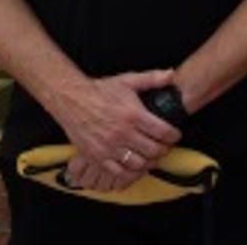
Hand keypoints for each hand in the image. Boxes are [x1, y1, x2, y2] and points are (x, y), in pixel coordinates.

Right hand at [50, 70, 181, 192]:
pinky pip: (118, 172)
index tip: (175, 135)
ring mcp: (109, 147)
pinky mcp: (96, 157)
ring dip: (148, 162)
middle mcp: (123, 133)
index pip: (164, 132)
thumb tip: (172, 74)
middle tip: (164, 146)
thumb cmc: (101, 90)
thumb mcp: (128, 80)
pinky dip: (129, 172)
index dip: (174, 136)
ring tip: (150, 156)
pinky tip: (132, 164)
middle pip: (154, 150)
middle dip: (164, 149)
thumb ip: (152, 78)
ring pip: (138, 164)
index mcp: (134, 115)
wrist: (71, 100)